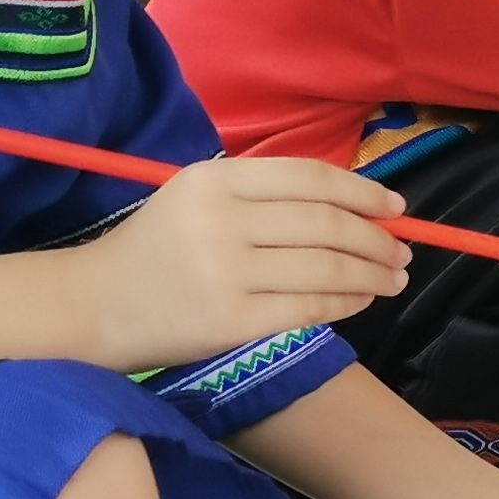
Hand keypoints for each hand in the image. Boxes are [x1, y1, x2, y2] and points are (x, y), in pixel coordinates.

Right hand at [63, 157, 411, 370]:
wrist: (95, 306)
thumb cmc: (158, 249)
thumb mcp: (197, 198)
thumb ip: (265, 196)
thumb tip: (358, 207)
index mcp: (213, 179)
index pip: (310, 178)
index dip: (363, 191)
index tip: (396, 207)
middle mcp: (220, 220)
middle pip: (326, 224)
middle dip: (377, 239)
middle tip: (403, 251)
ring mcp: (226, 272)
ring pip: (326, 267)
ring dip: (372, 274)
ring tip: (394, 278)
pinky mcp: (232, 320)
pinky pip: (310, 307)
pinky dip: (347, 302)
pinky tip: (361, 300)